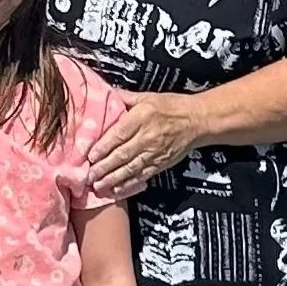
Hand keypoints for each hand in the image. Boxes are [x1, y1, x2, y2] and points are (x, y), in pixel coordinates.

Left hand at [88, 92, 203, 196]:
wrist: (197, 120)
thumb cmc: (171, 106)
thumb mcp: (147, 96)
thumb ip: (125, 98)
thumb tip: (104, 96)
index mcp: (142, 117)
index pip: (118, 134)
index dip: (103, 147)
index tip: (90, 156)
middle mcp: (148, 137)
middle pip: (122, 154)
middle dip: (104, 167)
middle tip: (89, 176)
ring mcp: (155, 152)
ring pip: (131, 168)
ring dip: (113, 178)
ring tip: (98, 186)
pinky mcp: (161, 163)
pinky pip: (143, 175)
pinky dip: (129, 183)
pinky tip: (117, 189)